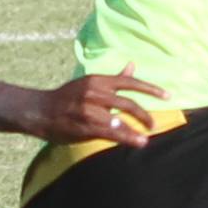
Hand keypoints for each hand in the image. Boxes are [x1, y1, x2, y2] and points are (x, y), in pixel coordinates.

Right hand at [31, 65, 165, 146]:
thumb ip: (114, 78)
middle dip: (144, 114)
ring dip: (137, 129)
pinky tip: (138, 142)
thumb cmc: (67, 98)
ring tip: (147, 136)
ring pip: (120, 119)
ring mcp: (90, 110)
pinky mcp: (85, 126)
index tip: (167, 96)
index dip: (150, 89)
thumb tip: (132, 65)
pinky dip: (127, 137)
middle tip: (154, 124)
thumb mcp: (90, 83)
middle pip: (128, 103)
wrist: (41, 111)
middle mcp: (95, 92)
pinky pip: (111, 132)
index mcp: (98, 80)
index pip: (129, 82)